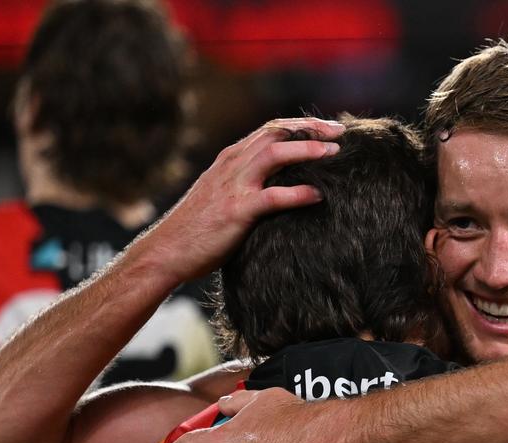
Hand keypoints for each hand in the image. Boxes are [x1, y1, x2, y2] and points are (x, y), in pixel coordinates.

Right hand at [142, 118, 343, 282]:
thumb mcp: (221, 195)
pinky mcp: (236, 211)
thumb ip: (246, 184)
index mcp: (230, 158)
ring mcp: (233, 186)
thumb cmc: (197, 228)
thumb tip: (279, 186)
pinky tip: (318, 196)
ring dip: (307, 150)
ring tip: (335, 153)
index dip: (302, 125)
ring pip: (275, 154)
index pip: (271, 129)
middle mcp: (232, 164)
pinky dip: (297, 194)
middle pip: (277, 132)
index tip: (329, 128)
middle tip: (341, 132)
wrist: (166, 251)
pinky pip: (272, 197)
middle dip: (311, 128)